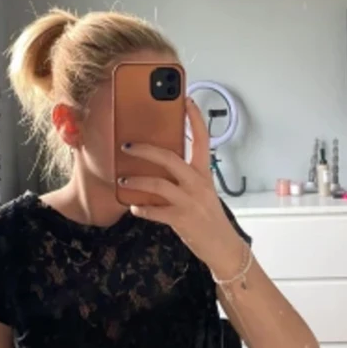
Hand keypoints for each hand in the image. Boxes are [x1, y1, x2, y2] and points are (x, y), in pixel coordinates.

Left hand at [120, 97, 245, 278]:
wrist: (223, 247)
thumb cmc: (209, 218)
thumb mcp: (202, 192)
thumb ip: (185, 177)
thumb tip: (159, 165)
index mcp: (204, 173)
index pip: (202, 139)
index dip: (195, 118)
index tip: (186, 100)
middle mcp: (198, 183)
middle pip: (170, 158)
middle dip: (145, 150)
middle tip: (127, 145)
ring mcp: (190, 201)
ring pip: (158, 184)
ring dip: (137, 180)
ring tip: (123, 179)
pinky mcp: (182, 219)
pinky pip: (155, 211)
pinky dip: (142, 209)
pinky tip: (134, 207)